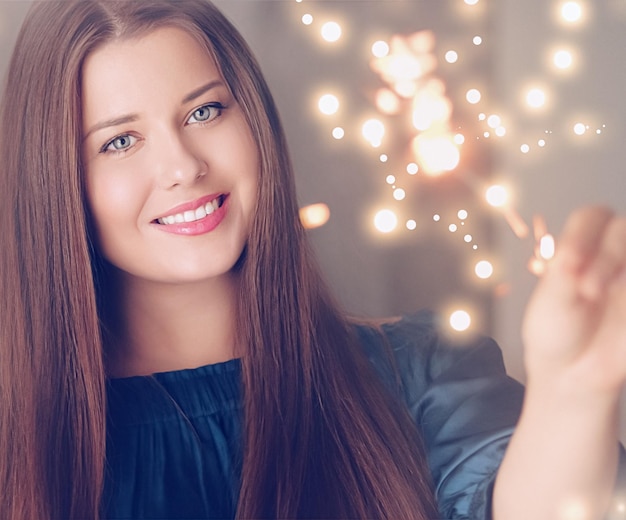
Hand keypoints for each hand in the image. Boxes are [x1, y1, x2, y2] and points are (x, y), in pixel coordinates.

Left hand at [523, 206, 625, 395]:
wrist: (572, 374)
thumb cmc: (556, 332)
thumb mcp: (553, 299)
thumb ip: (567, 270)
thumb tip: (578, 249)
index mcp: (578, 250)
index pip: (590, 217)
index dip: (583, 234)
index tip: (569, 264)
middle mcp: (608, 257)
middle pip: (622, 228)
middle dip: (606, 255)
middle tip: (587, 291)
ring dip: (622, 260)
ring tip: (600, 294)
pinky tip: (622, 301)